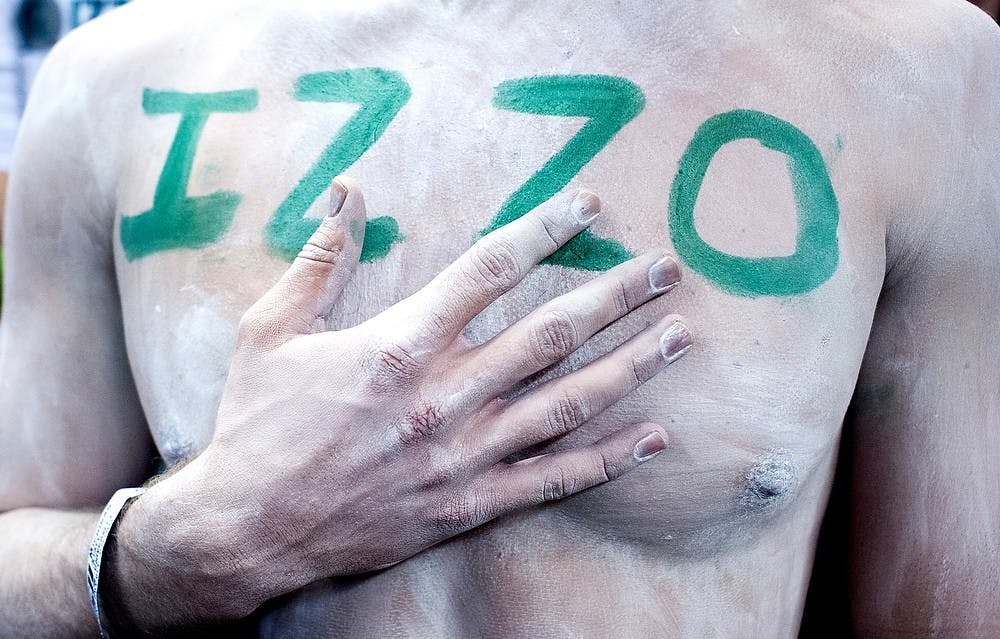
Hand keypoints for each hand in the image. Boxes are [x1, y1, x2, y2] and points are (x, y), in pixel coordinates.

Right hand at [120, 176, 690, 624]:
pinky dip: (606, 461)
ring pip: (566, 404)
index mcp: (398, 343)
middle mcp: (443, 396)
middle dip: (616, 295)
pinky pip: (550, 482)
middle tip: (667, 270)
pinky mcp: (467, 504)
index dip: (545, 230)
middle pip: (550, 333)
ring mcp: (462, 455)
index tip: (590, 207)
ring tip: (681, 337)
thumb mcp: (271, 329)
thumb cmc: (257, 424)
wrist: (246, 529)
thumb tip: (347, 190)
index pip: (489, 270)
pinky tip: (652, 439)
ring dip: (630, 368)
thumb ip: (321, 258)